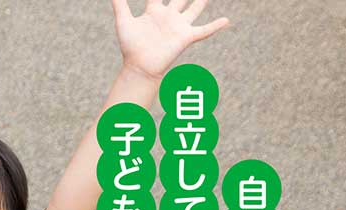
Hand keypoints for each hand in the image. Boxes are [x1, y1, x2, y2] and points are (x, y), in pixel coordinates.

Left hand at [112, 0, 229, 79]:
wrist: (140, 66)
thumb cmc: (130, 46)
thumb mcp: (124, 21)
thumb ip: (119, 4)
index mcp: (154, 11)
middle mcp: (168, 16)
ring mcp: (179, 26)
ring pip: (195, 9)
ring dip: (201, 2)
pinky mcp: (186, 36)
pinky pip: (204, 30)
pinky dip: (216, 25)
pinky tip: (226, 20)